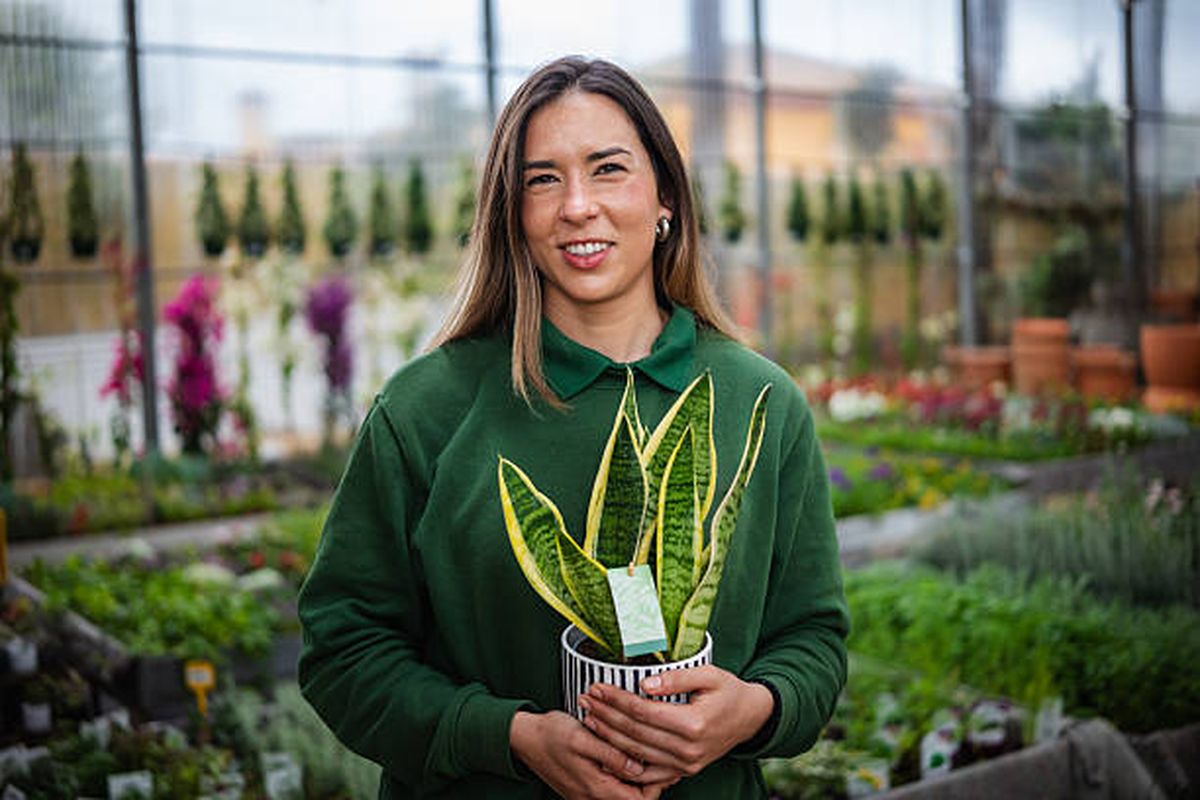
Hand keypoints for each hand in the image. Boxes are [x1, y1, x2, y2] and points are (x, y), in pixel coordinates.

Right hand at [509, 710, 680, 798]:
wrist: (522, 738)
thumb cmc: (550, 734)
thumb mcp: (582, 738)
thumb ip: (611, 754)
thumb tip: (637, 767)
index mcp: (595, 788)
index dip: (658, 785)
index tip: (665, 763)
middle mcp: (592, 798)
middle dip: (651, 781)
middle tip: (661, 757)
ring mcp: (586, 795)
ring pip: (623, 795)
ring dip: (637, 778)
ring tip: (647, 755)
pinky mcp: (583, 788)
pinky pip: (611, 789)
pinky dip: (622, 776)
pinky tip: (626, 757)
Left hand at [578, 665, 773, 779]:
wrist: (750, 718)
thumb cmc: (728, 691)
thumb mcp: (709, 674)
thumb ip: (677, 677)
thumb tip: (645, 684)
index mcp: (694, 724)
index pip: (644, 712)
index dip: (617, 700)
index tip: (598, 687)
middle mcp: (688, 749)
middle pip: (635, 733)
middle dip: (606, 716)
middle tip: (585, 700)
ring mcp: (685, 764)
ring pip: (637, 754)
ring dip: (609, 737)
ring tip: (589, 719)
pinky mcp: (683, 771)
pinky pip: (649, 774)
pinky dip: (625, 764)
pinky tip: (606, 749)